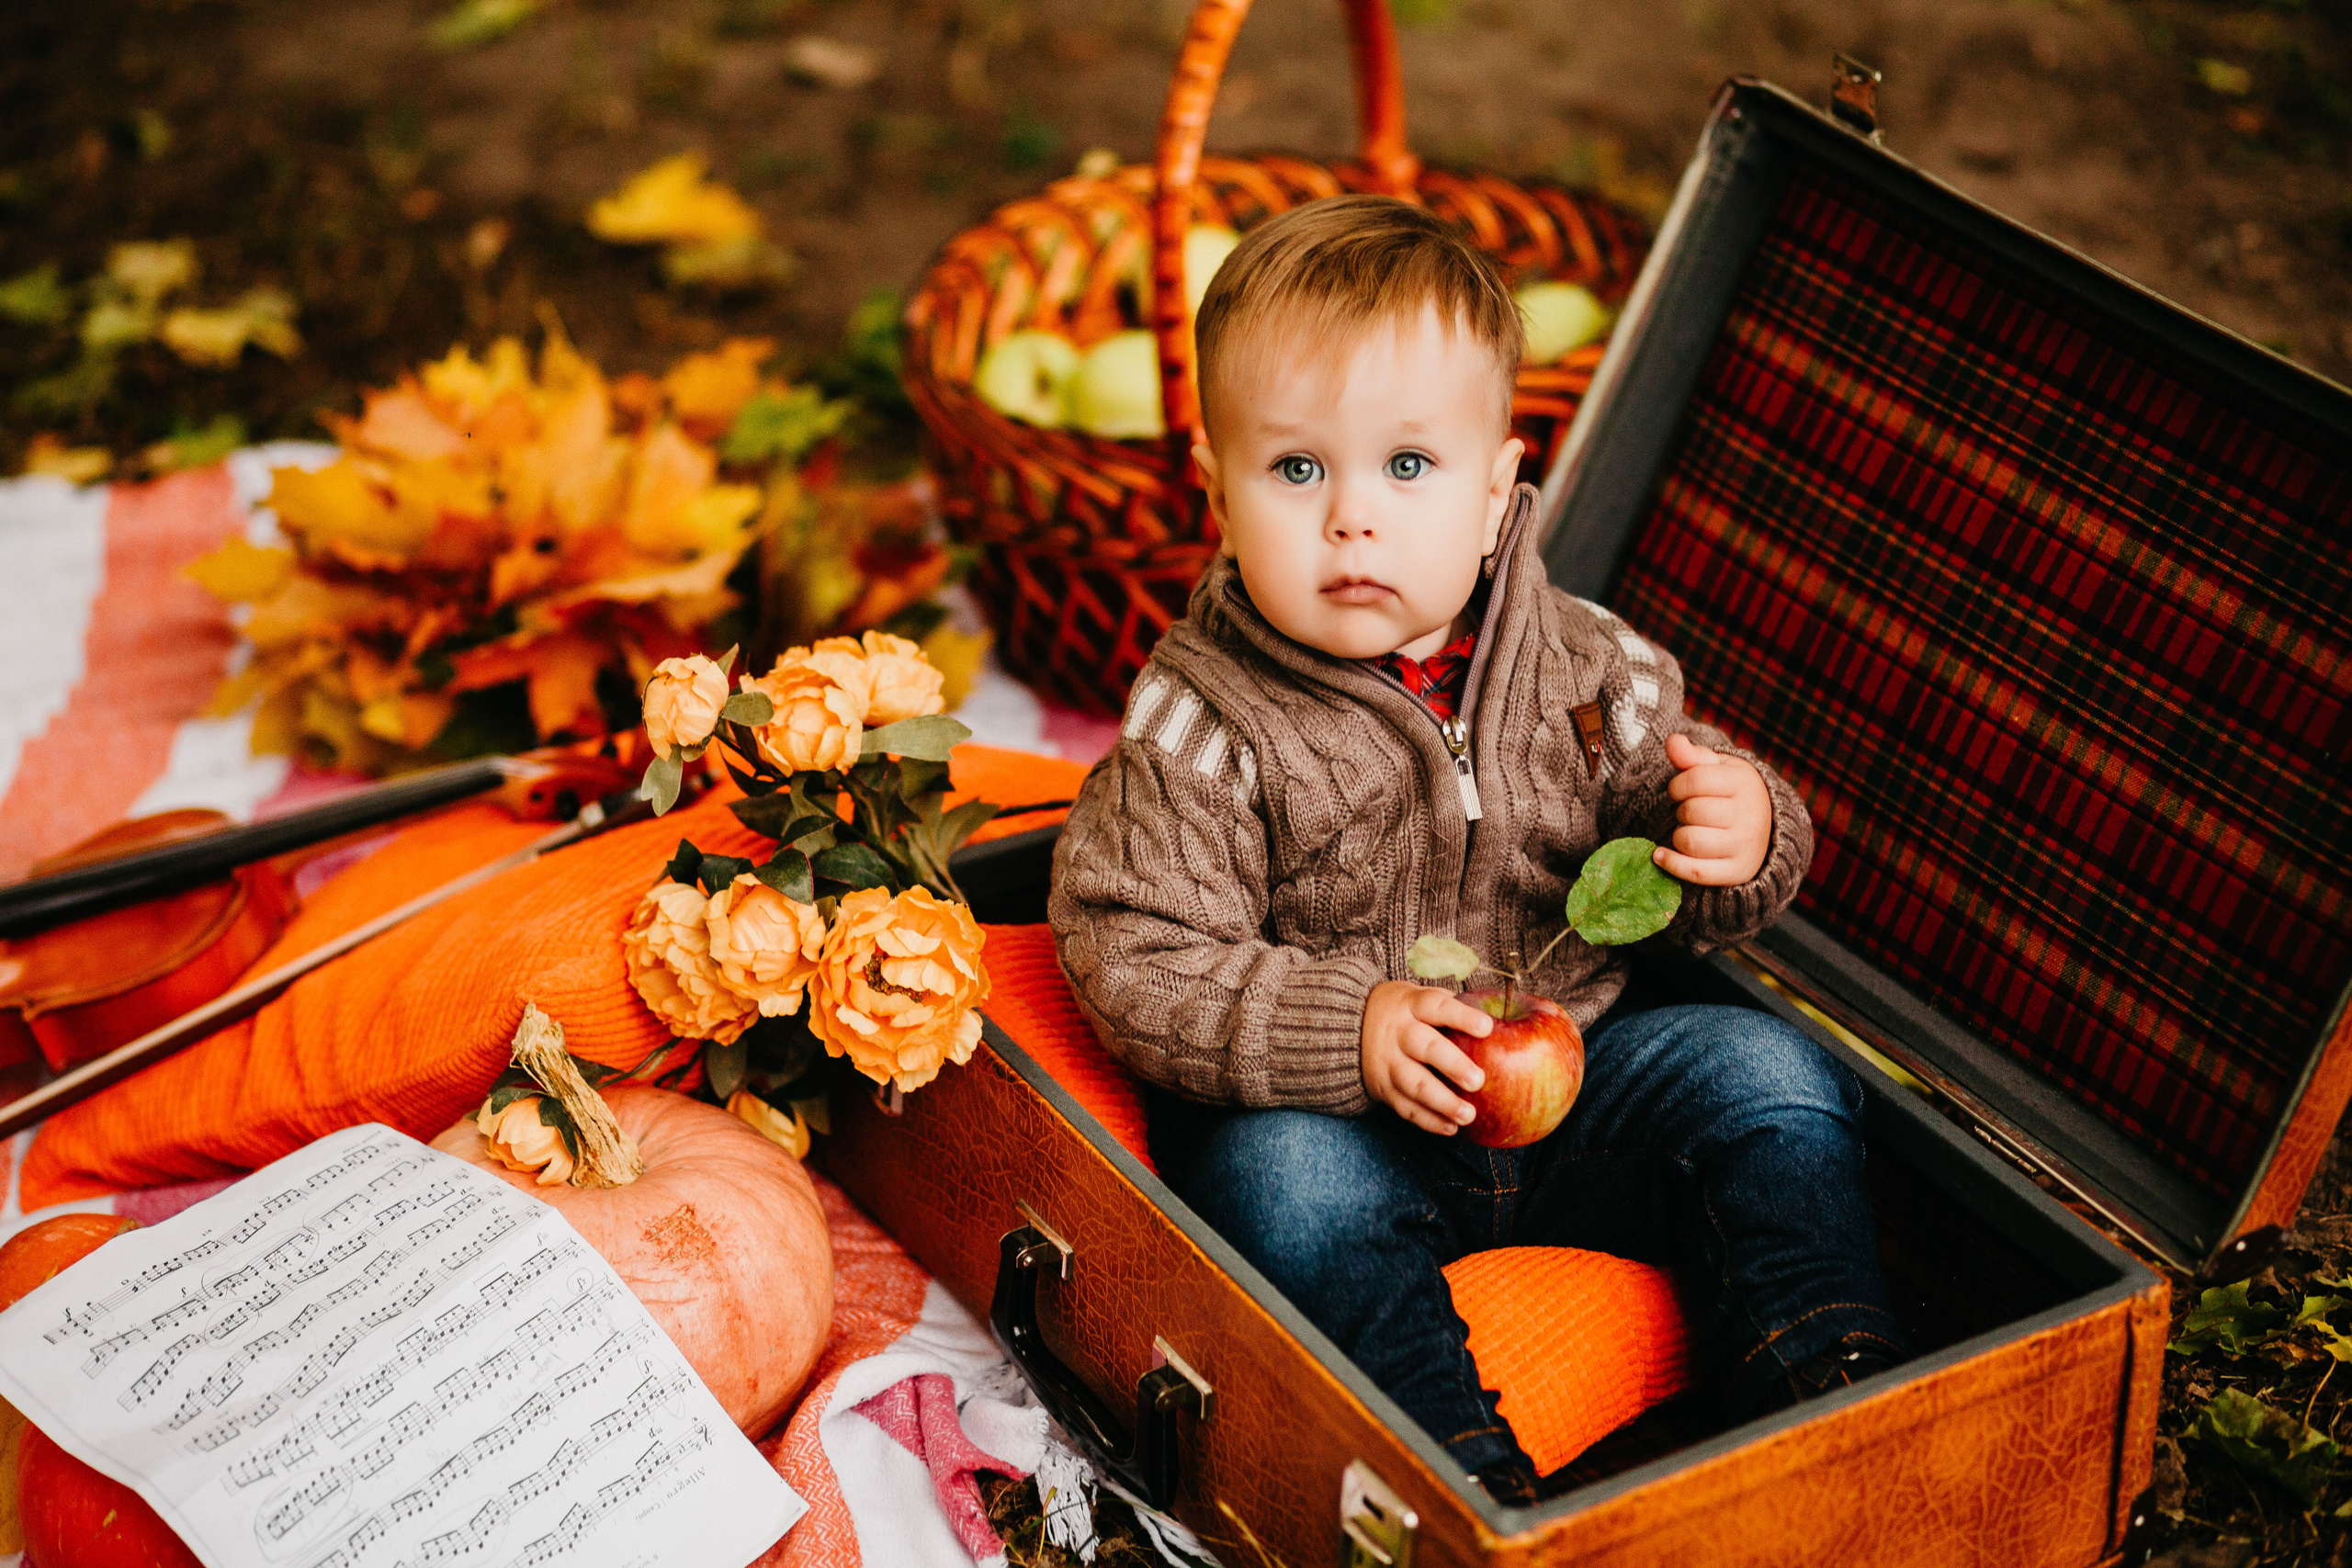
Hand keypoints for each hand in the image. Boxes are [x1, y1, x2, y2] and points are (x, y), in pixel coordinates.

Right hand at [1361, 980, 1491, 1134]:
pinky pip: (1405, 1107)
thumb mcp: (1418, 998)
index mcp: (1411, 1006)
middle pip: (1424, 1048)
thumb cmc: (1403, 1013)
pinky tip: (1450, 1128)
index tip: (1486, 1028)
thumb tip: (1502, 1021)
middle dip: (1452, 1065)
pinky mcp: (1383, 1089)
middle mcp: (1398, 1033)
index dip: (1461, 1017)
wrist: (1347, 1029)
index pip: (1436, 1007)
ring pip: (1414, 1084)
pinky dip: (1428, 1120)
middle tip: (1478, 1080)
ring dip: (1442, 1102)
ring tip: (1468, 1115)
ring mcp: (1388, 1062)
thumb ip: (1450, 1009)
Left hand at [1655, 732, 1770, 885]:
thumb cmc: (1730, 793)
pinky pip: (1695, 872)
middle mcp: (1749, 815)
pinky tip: (1660, 855)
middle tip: (1689, 811)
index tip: (1681, 790)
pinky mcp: (1737, 872)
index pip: (1694, 780)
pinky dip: (1672, 864)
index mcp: (1744, 783)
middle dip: (1680, 810)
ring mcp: (1745, 846)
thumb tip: (1672, 742)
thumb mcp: (1717, 769)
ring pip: (1690, 842)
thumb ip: (1692, 755)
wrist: (1766, 829)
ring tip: (1689, 829)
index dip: (1677, 786)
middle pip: (1690, 812)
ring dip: (1678, 835)